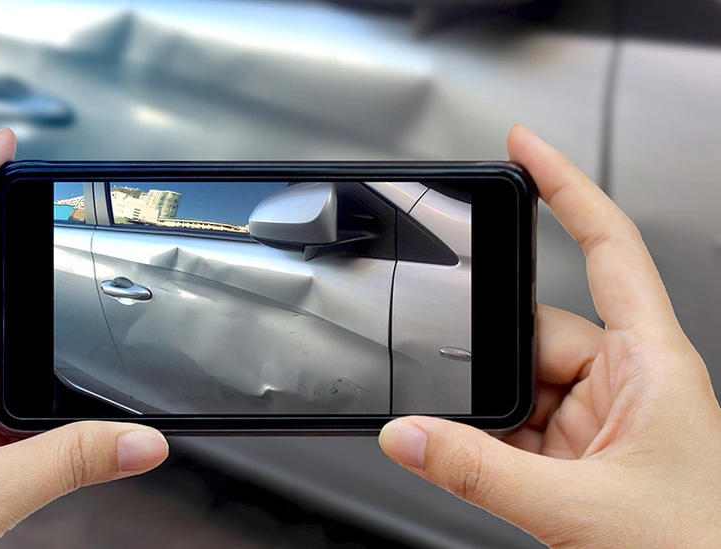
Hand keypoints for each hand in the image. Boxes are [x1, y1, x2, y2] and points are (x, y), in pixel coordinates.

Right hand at [379, 125, 720, 547]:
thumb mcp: (578, 510)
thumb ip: (478, 472)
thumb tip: (406, 435)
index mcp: (653, 364)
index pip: (608, 248)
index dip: (566, 189)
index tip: (525, 149)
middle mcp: (631, 382)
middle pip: (539, 333)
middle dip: (494, 363)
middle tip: (463, 394)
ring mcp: (607, 421)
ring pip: (524, 388)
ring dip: (496, 419)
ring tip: (496, 458)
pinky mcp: (586, 458)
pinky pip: (524, 430)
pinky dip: (497, 448)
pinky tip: (491, 466)